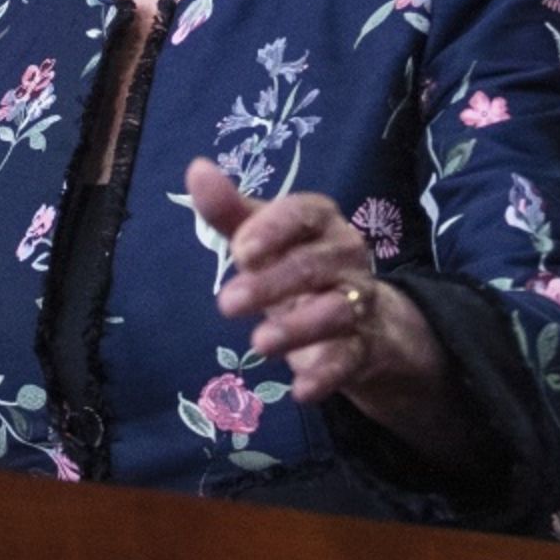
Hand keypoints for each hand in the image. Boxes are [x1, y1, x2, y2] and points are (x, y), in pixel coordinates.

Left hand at [194, 161, 479, 468]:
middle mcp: (346, 255)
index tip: (240, 251)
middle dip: (273, 283)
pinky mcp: (363, 347)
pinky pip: (349, 359)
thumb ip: (229, 210)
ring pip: (337, 310)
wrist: (361, 322)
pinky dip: (326, 375)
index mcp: (321, 221)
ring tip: (259, 344)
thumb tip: (196, 167)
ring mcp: (358, 301)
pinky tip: (300, 391)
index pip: (305, 213)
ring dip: (299, 327)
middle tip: (227, 304)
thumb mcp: (263, 240)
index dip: (274, 229)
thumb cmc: (296, 267)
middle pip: (316, 264)